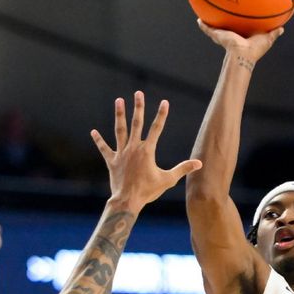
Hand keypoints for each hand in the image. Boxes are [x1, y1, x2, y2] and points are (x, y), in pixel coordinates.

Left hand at [91, 91, 201, 212]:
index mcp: (147, 151)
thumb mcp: (168, 180)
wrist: (127, 201)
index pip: (156, 129)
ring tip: (119, 100)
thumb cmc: (148, 191)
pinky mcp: (111, 161)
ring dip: (119, 115)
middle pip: (136, 124)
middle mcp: (133, 148)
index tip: (164, 102)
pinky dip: (99, 141)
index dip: (161, 115)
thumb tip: (199, 163)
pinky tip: (93, 131)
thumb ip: (183, 169)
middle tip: (138, 93)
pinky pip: (104, 149)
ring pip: (120, 131)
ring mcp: (121, 154)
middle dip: (138, 107)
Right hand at [197, 19, 283, 63]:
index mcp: (242, 37)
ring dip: (210, 24)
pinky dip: (203, 25)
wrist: (243, 54)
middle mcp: (231, 36)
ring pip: (215, 29)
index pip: (239, 31)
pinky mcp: (218, 35)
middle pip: (225, 29)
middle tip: (219, 16)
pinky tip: (199, 20)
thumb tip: (282, 28)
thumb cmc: (255, 50)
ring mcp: (223, 36)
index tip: (237, 21)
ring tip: (204, 17)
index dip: (238, 26)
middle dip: (222, 25)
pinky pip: (208, 29)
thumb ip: (273, 33)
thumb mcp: (267, 38)